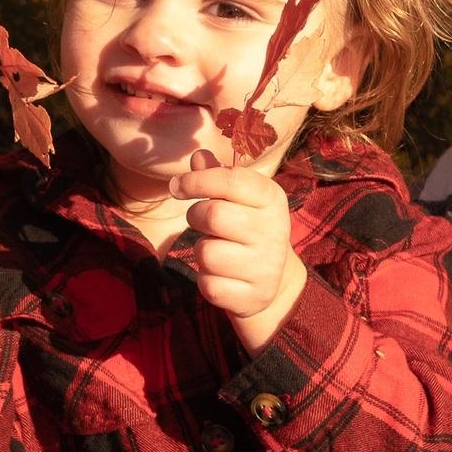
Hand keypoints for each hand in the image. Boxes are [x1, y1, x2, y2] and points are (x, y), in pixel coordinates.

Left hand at [170, 149, 305, 354]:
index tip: (176, 186)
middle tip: (200, 221)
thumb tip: (198, 155)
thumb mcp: (240, 198)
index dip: (196, 180)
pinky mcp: (252, 296)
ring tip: (216, 250)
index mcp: (272, 198)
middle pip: (213, 215)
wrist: (274, 280)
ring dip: (200, 251)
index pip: (231, 179)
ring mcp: (265, 266)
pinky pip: (208, 284)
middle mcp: (273, 231)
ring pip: (205, 253)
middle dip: (194, 217)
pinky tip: (221, 275)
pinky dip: (205, 279)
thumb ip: (218, 176)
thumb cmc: (247, 228)